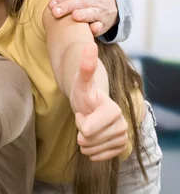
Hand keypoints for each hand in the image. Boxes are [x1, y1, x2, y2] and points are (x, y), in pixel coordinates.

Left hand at [41, 0, 117, 36]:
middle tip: (55, 12)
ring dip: (84, 15)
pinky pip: (102, 25)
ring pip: (93, 12)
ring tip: (74, 16)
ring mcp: (101, 10)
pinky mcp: (104, 22)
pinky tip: (92, 30)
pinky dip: (97, 28)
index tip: (51, 4)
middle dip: (68, 6)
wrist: (115, 0)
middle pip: (82, 1)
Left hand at [70, 42, 127, 160]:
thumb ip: (86, 66)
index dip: (79, 122)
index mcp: (113, 110)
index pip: (86, 129)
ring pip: (92, 150)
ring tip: (88, 126)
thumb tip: (89, 45)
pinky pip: (99, 157)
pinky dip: (91, 151)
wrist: (91, 104)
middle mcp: (122, 124)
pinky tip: (92, 138)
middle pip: (88, 141)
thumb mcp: (81, 80)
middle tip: (85, 118)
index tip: (84, 112)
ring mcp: (122, 136)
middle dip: (81, 131)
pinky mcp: (120, 147)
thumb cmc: (84, 91)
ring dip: (85, 141)